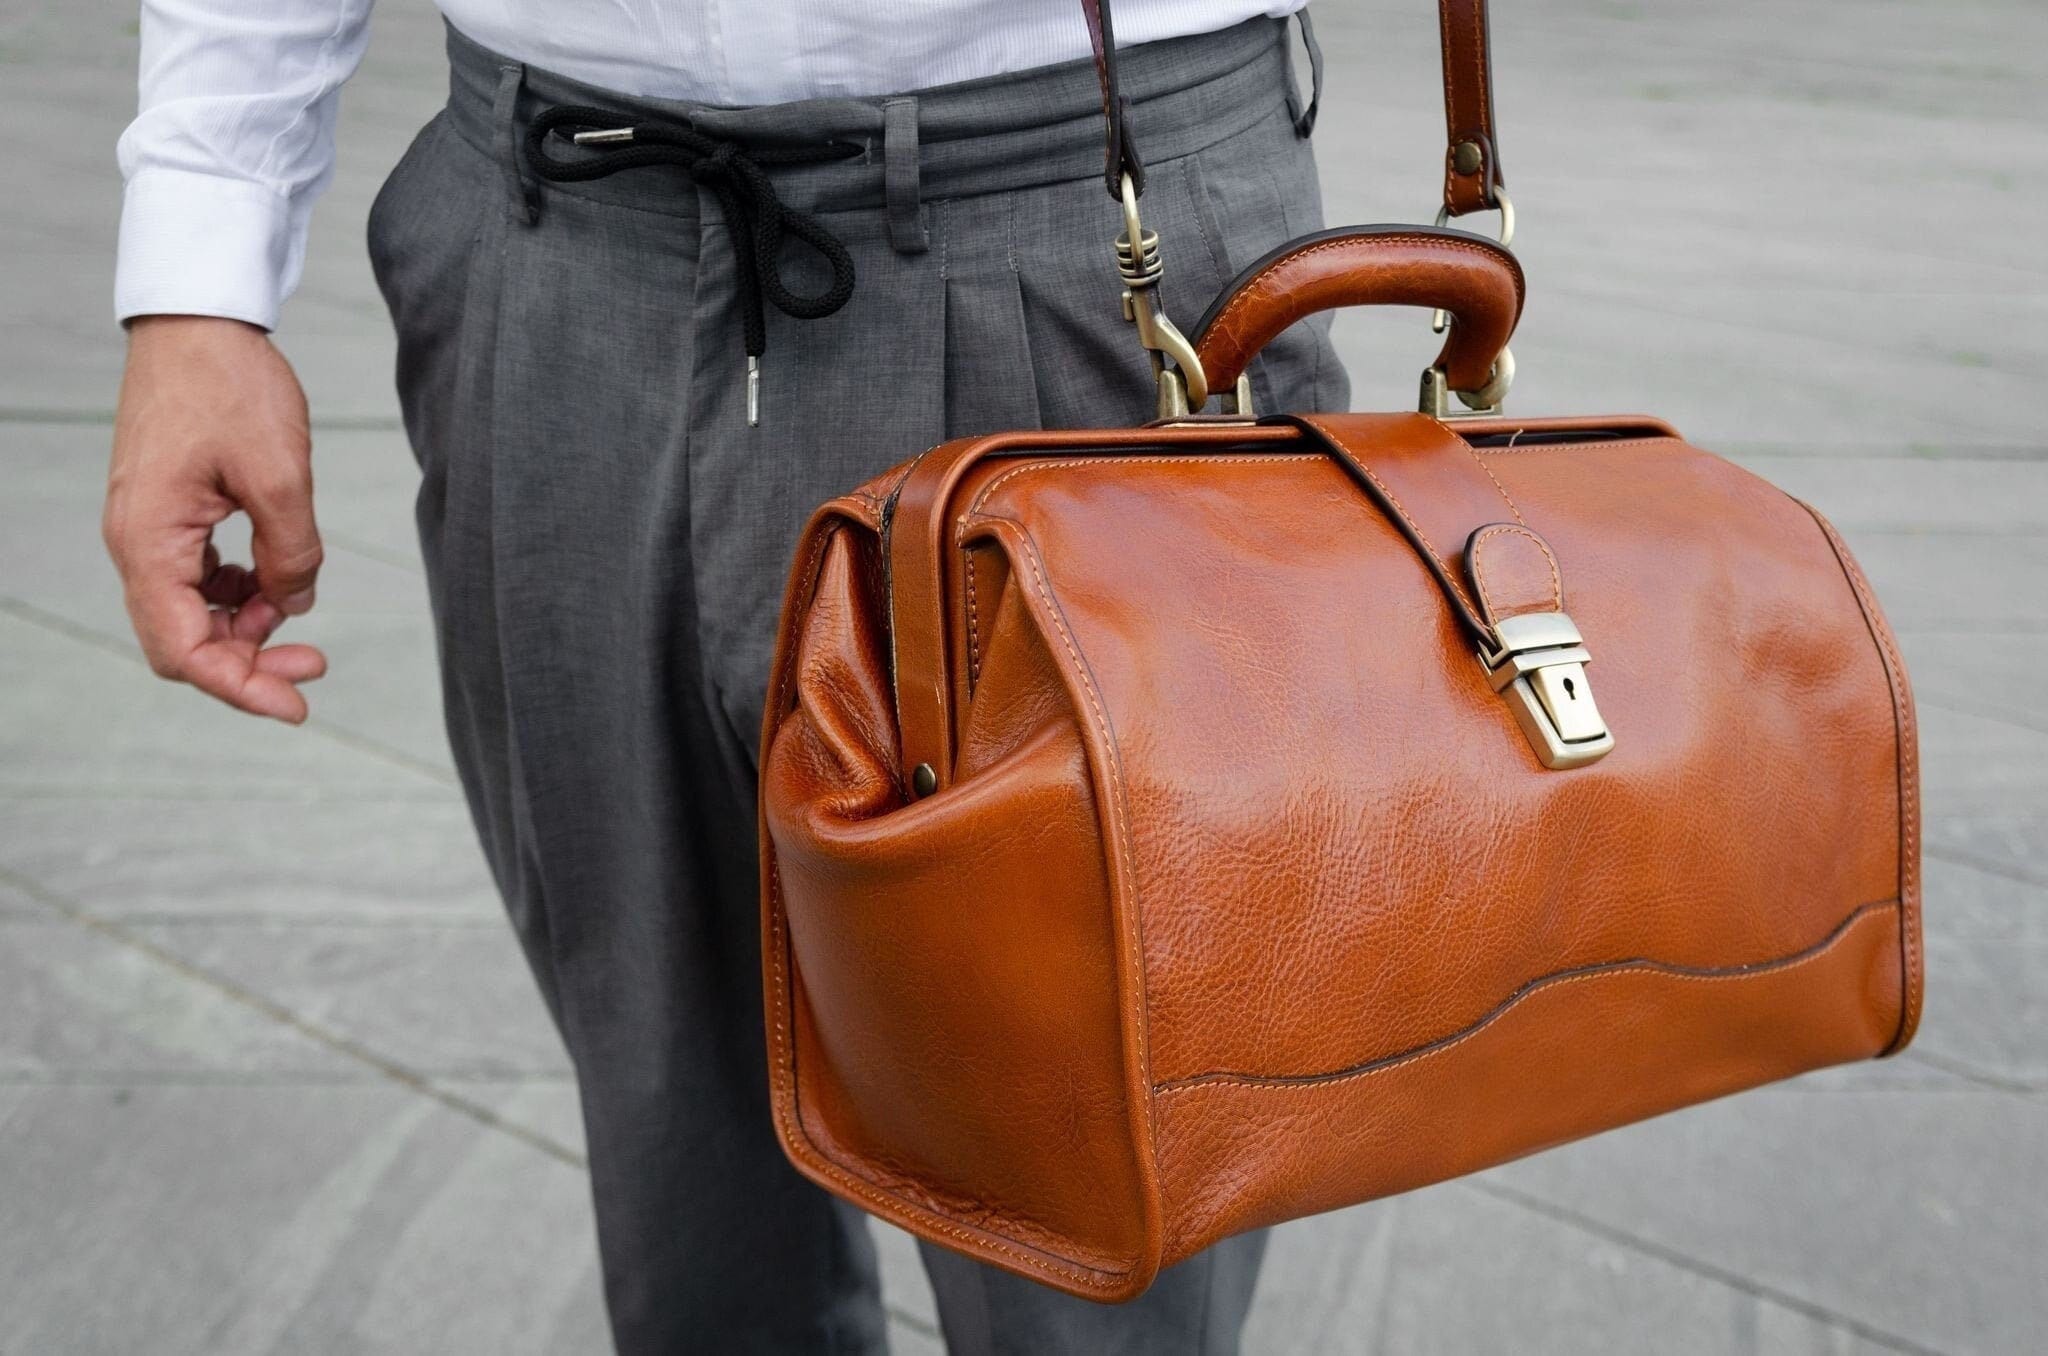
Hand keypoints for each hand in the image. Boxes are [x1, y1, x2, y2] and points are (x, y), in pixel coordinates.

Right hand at [104, 315, 327, 722]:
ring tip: (296, 611)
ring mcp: (150, 530)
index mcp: (149, 542)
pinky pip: (197, 577)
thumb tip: (294, 603)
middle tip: (314, 665)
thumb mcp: (282, 475)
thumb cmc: (230, 386)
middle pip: (183, 641)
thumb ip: (291, 552)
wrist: (198, 322)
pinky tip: (275, 581)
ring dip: (244, 626)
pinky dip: (238, 591)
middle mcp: (137, 544)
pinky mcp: (169, 514)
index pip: (182, 650)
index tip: (298, 705)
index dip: (240, 687)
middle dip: (247, 662)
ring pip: (191, 612)